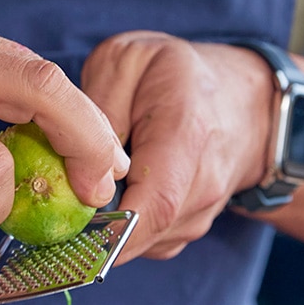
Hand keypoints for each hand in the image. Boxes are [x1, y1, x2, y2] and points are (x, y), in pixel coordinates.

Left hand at [81, 31, 272, 259]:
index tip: (73, 235)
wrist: (243, 101)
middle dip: (95, 228)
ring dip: (107, 226)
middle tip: (60, 203)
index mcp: (186, 134)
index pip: (156, 204)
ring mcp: (202, 212)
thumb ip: (99, 105)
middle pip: (144, 231)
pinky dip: (122, 229)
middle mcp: (204, 183)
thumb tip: (75, 153)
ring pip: (142, 242)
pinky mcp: (190, 228)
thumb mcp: (128, 61)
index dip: (113, 231)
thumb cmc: (178, 76)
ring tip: (89, 186)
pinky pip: (147, 243)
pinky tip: (112, 195)